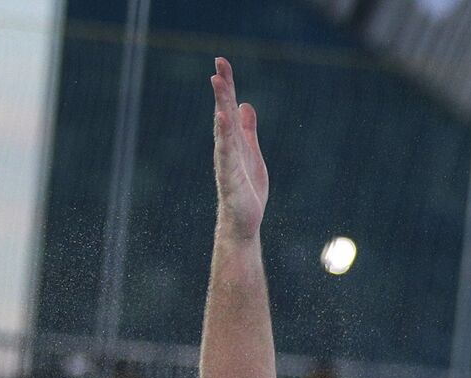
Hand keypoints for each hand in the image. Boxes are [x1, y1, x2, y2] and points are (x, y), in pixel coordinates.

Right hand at [211, 57, 268, 238]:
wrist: (243, 222)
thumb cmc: (247, 190)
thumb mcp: (252, 153)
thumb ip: (248, 130)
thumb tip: (245, 105)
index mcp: (232, 141)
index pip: (228, 108)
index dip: (226, 86)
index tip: (222, 62)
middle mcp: (226, 147)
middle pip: (223, 112)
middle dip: (222, 88)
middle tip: (219, 63)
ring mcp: (226, 160)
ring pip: (223, 127)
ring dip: (220, 104)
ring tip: (218, 82)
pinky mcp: (229, 176)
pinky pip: (226, 152)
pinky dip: (224, 134)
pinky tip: (222, 118)